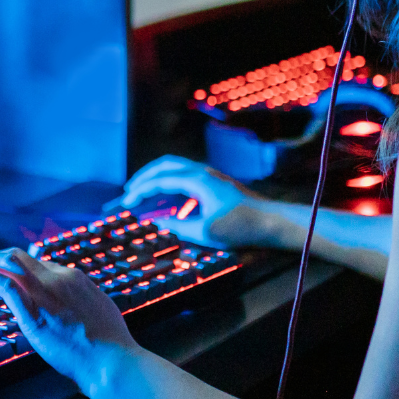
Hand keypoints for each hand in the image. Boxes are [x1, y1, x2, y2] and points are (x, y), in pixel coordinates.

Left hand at [0, 248, 137, 390]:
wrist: (110, 359)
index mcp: (74, 277)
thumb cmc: (108, 341)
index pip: (38, 263)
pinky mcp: (32, 315)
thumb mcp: (98, 307)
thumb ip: (80, 298)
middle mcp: (58, 278)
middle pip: (19, 257)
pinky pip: (4, 286)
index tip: (7, 272)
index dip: (18, 266)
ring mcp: (45, 294)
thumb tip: (71, 300)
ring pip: (8, 265)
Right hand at [119, 155, 269, 248]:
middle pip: (165, 165)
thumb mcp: (206, 232)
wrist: (272, 221)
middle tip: (129, 192)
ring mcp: (210, 176)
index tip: (126, 203)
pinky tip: (168, 201)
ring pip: (176, 169)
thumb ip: (177, 226)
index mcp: (198, 180)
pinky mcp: (216, 184)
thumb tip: (157, 222)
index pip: (160, 180)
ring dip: (158, 178)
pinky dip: (171, 185)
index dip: (140, 191)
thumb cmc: (242, 227)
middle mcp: (203, 173)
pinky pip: (186, 178)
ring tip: (143, 193)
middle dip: (144, 177)